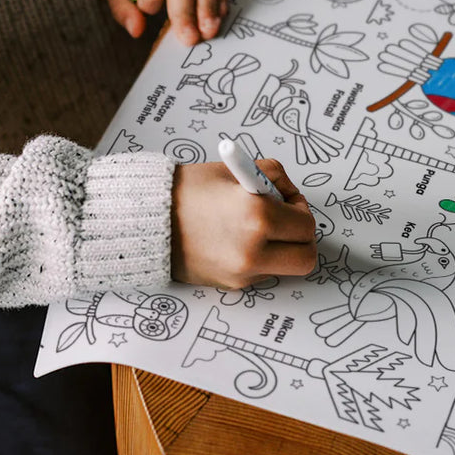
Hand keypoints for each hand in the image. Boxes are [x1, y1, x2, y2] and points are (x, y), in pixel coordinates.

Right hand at [170, 160, 317, 288]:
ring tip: (256, 229)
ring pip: (285, 268)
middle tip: (287, 223)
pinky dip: (259, 258)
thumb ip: (273, 177)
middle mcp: (253, 251)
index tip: (289, 203)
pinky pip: (261, 273)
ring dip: (281, 250)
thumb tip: (291, 196)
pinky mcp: (231, 284)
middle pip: (305, 259)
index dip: (301, 211)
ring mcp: (242, 273)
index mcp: (258, 217)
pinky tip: (237, 240)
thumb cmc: (189, 191)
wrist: (148, 219)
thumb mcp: (237, 169)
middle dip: (301, 240)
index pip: (306, 226)